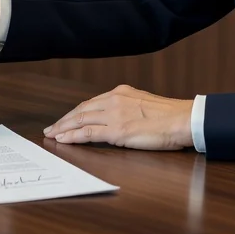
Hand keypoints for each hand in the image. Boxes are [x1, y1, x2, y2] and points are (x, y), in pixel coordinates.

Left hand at [43, 85, 193, 150]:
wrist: (183, 120)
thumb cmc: (170, 117)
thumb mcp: (144, 105)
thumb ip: (128, 109)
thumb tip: (120, 119)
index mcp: (121, 93)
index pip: (91, 103)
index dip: (75, 112)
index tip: (65, 119)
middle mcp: (114, 100)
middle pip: (81, 110)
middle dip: (64, 120)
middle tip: (51, 128)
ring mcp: (114, 115)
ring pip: (80, 120)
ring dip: (63, 128)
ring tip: (52, 135)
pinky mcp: (116, 130)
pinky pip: (87, 133)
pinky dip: (72, 136)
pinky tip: (63, 140)